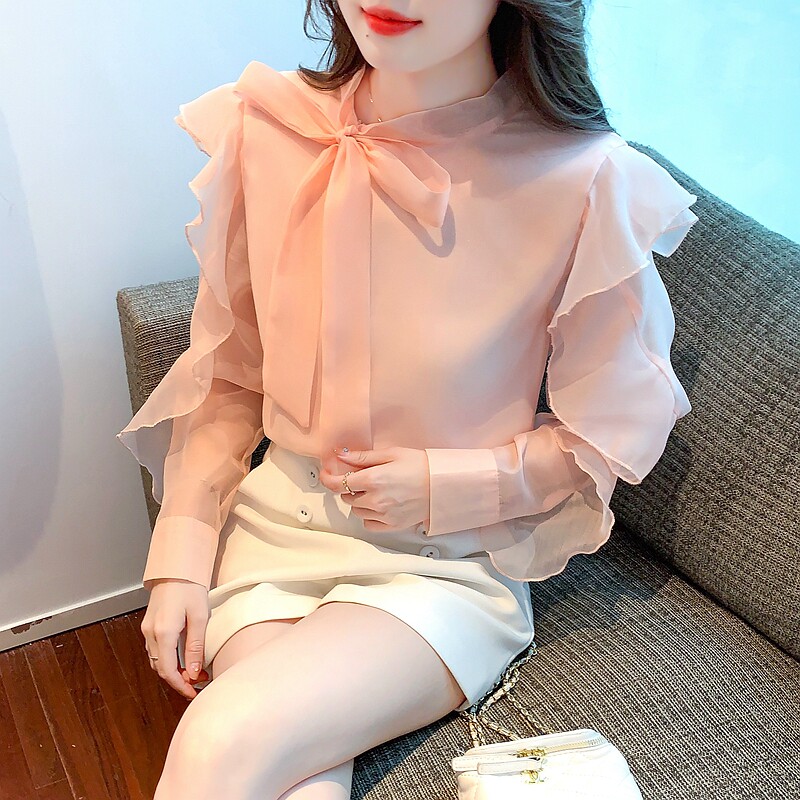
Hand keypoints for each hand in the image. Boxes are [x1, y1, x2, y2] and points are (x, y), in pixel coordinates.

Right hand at [140, 578, 210, 699]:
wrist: (176, 568)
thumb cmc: (190, 587)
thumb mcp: (200, 617)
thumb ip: (196, 646)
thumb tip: (194, 672)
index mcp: (163, 632)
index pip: (168, 671)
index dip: (181, 685)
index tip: (194, 692)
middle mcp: (150, 633)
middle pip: (161, 667)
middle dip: (178, 679)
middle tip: (197, 683)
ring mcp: (147, 628)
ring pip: (157, 660)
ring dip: (172, 670)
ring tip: (193, 672)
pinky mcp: (149, 624)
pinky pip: (156, 649)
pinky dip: (167, 658)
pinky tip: (181, 658)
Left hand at [319, 446, 430, 531]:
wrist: (443, 484)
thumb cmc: (421, 466)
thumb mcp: (391, 454)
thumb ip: (362, 457)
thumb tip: (340, 455)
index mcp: (372, 479)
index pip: (337, 483)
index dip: (327, 478)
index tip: (326, 474)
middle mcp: (375, 500)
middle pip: (347, 497)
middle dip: (351, 487)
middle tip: (364, 478)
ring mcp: (383, 515)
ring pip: (357, 511)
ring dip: (360, 501)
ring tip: (376, 491)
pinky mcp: (392, 525)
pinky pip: (369, 524)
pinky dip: (369, 516)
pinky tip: (380, 506)